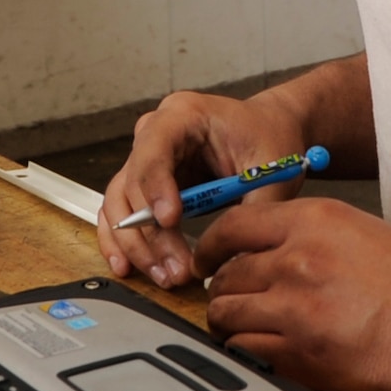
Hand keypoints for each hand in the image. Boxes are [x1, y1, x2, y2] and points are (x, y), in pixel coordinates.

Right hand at [97, 91, 306, 287]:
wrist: (269, 131)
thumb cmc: (268, 138)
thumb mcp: (271, 169)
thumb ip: (254, 210)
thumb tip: (236, 260)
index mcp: (183, 115)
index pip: (153, 149)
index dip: (156, 187)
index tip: (170, 220)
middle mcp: (154, 134)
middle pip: (132, 183)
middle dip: (151, 232)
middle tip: (177, 267)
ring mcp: (145, 160)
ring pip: (119, 204)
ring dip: (137, 245)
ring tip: (167, 275)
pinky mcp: (145, 186)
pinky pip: (120, 214)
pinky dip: (123, 242)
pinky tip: (130, 267)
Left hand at [196, 198, 390, 390]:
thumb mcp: (360, 232)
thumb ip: (305, 238)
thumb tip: (256, 255)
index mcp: (314, 220)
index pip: (230, 229)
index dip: (209, 249)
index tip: (206, 262)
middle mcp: (300, 259)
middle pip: (223, 276)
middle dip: (222, 291)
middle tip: (232, 301)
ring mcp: (300, 310)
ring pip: (227, 317)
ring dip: (231, 325)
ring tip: (251, 328)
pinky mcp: (307, 357)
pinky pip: (249, 354)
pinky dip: (251, 355)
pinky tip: (271, 352)